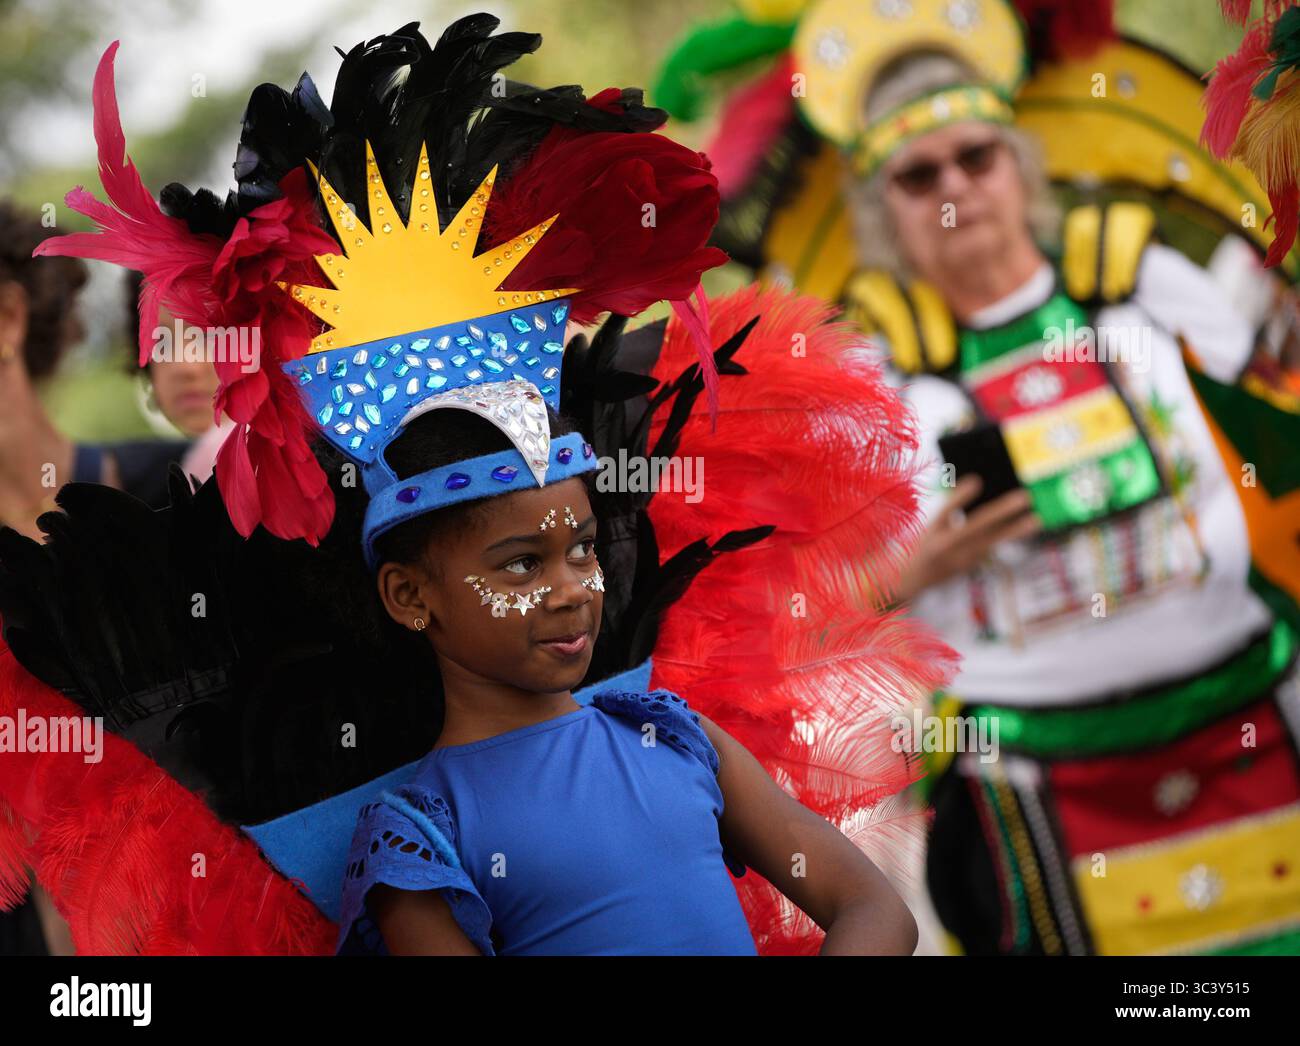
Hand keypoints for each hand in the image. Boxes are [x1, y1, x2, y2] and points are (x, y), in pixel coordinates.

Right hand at [894, 475, 1040, 602]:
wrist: (913, 580)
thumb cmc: (923, 545)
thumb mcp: (929, 525)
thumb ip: (949, 507)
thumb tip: (974, 484)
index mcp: (931, 533)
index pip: (945, 512)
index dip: (960, 498)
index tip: (977, 480)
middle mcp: (946, 547)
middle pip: (976, 526)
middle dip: (1001, 511)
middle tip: (1023, 497)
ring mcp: (961, 559)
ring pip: (992, 540)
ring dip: (1015, 529)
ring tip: (1036, 519)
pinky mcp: (972, 564)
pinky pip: (993, 546)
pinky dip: (1009, 534)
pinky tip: (1026, 525)